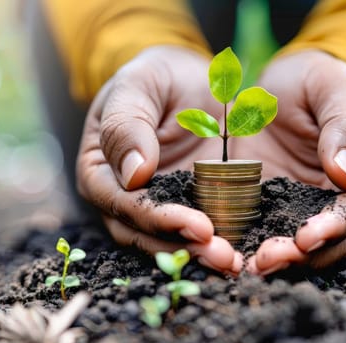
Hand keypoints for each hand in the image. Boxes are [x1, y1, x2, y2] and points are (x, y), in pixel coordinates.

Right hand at [76, 46, 242, 274]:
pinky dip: (220, 244)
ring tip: (236, 262)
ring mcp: (158, 207)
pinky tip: (245, 253)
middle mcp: (124, 198)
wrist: (190, 81)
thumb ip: (127, 124)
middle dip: (185, 248)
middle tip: (225, 257)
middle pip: (147, 235)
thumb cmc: (157, 77)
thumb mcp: (138, 85)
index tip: (198, 226)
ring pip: (173, 242)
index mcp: (101, 171)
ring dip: (204, 255)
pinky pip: (200, 233)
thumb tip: (133, 174)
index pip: (123, 204)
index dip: (158, 219)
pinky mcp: (190, 208)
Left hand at [239, 51, 345, 274]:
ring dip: (273, 259)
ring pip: (296, 245)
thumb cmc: (320, 81)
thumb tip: (344, 176)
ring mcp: (302, 206)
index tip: (307, 237)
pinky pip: (262, 231)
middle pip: (328, 240)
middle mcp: (336, 199)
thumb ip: (345, 128)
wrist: (289, 83)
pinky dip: (248, 245)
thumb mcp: (335, 90)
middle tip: (267, 261)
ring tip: (245, 267)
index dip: (333, 226)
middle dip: (300, 255)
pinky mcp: (270, 205)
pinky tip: (227, 252)